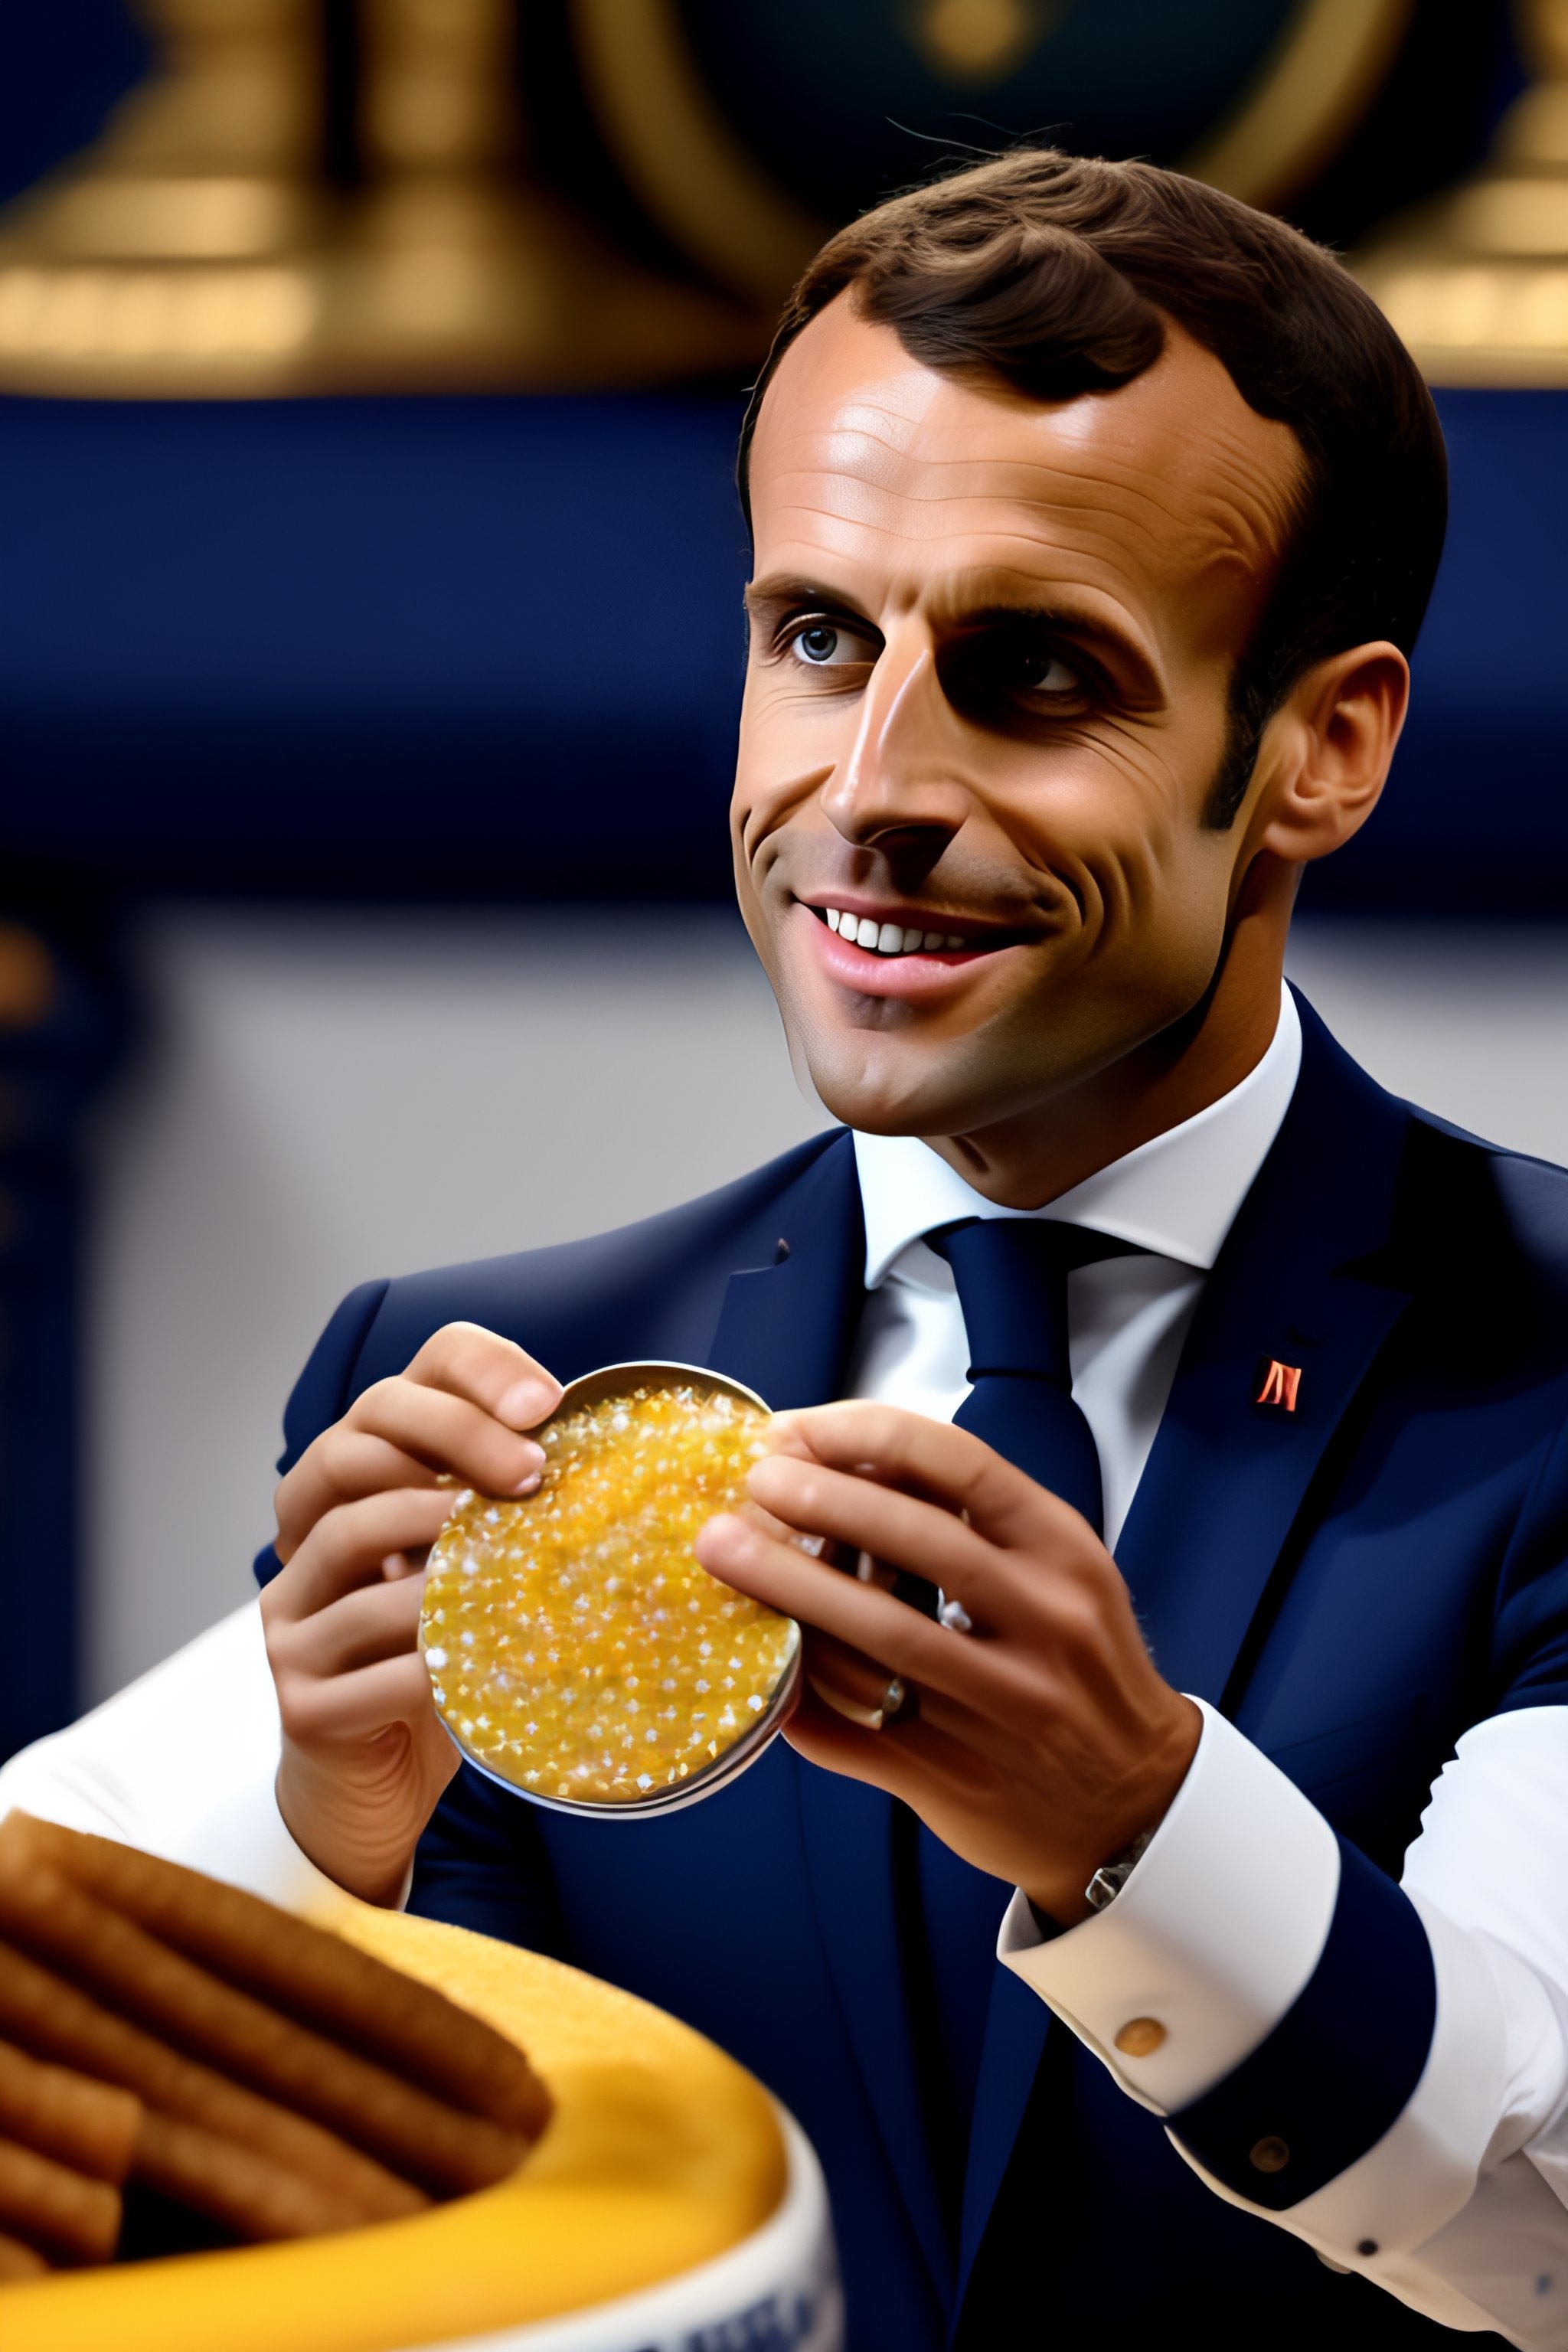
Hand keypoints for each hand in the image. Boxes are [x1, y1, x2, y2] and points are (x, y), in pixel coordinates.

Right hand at [261, 1322, 561, 1903]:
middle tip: (532, 1474)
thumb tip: (614, 1460)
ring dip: (436, 1540)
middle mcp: (302, 1540)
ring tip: (505, 1554)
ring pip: (349, 1539)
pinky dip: (434, 1658)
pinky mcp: (300, 1698)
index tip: (546, 1404)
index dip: (468, 1377)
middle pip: (353, 1446)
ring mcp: (289, 1619)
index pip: (398, 1389)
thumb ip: (507, 1515)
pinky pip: (368, 1663)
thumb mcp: (476, 1575)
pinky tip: (486, 1661)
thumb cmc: (442, 1663)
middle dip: (451, 1441)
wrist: (375, 1789)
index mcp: (347, 1493)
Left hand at [695, 1402, 1199, 1925]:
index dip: (866, 1435)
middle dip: (819, 1501)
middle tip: (753, 1482)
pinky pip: (855, 1730)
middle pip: (915, 1542)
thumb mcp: (1059, 1574)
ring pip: (878, 1638)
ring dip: (788, 1587)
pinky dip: (798, 1692)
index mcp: (1064, 1554)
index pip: (960, 1465)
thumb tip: (844, 1458)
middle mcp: (1042, 1623)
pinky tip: (755, 1659)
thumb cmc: (1078, 1670)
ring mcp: (1000, 1707)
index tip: (800, 1429)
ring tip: (725, 1549)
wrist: (1135, 1804)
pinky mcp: (955, 1777)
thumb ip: (972, 1519)